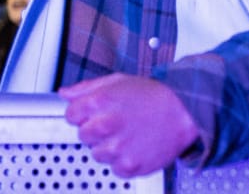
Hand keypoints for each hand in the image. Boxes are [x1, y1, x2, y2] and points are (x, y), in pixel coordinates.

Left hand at [59, 73, 200, 177]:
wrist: (184, 111)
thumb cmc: (153, 95)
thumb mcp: (118, 81)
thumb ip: (87, 88)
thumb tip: (65, 93)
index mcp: (100, 101)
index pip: (71, 114)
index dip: (82, 113)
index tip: (93, 113)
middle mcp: (107, 125)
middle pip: (82, 135)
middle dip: (94, 129)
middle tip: (113, 123)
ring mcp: (118, 148)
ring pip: (97, 154)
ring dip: (108, 146)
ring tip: (127, 134)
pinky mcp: (130, 166)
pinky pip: (114, 168)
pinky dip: (122, 160)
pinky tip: (134, 145)